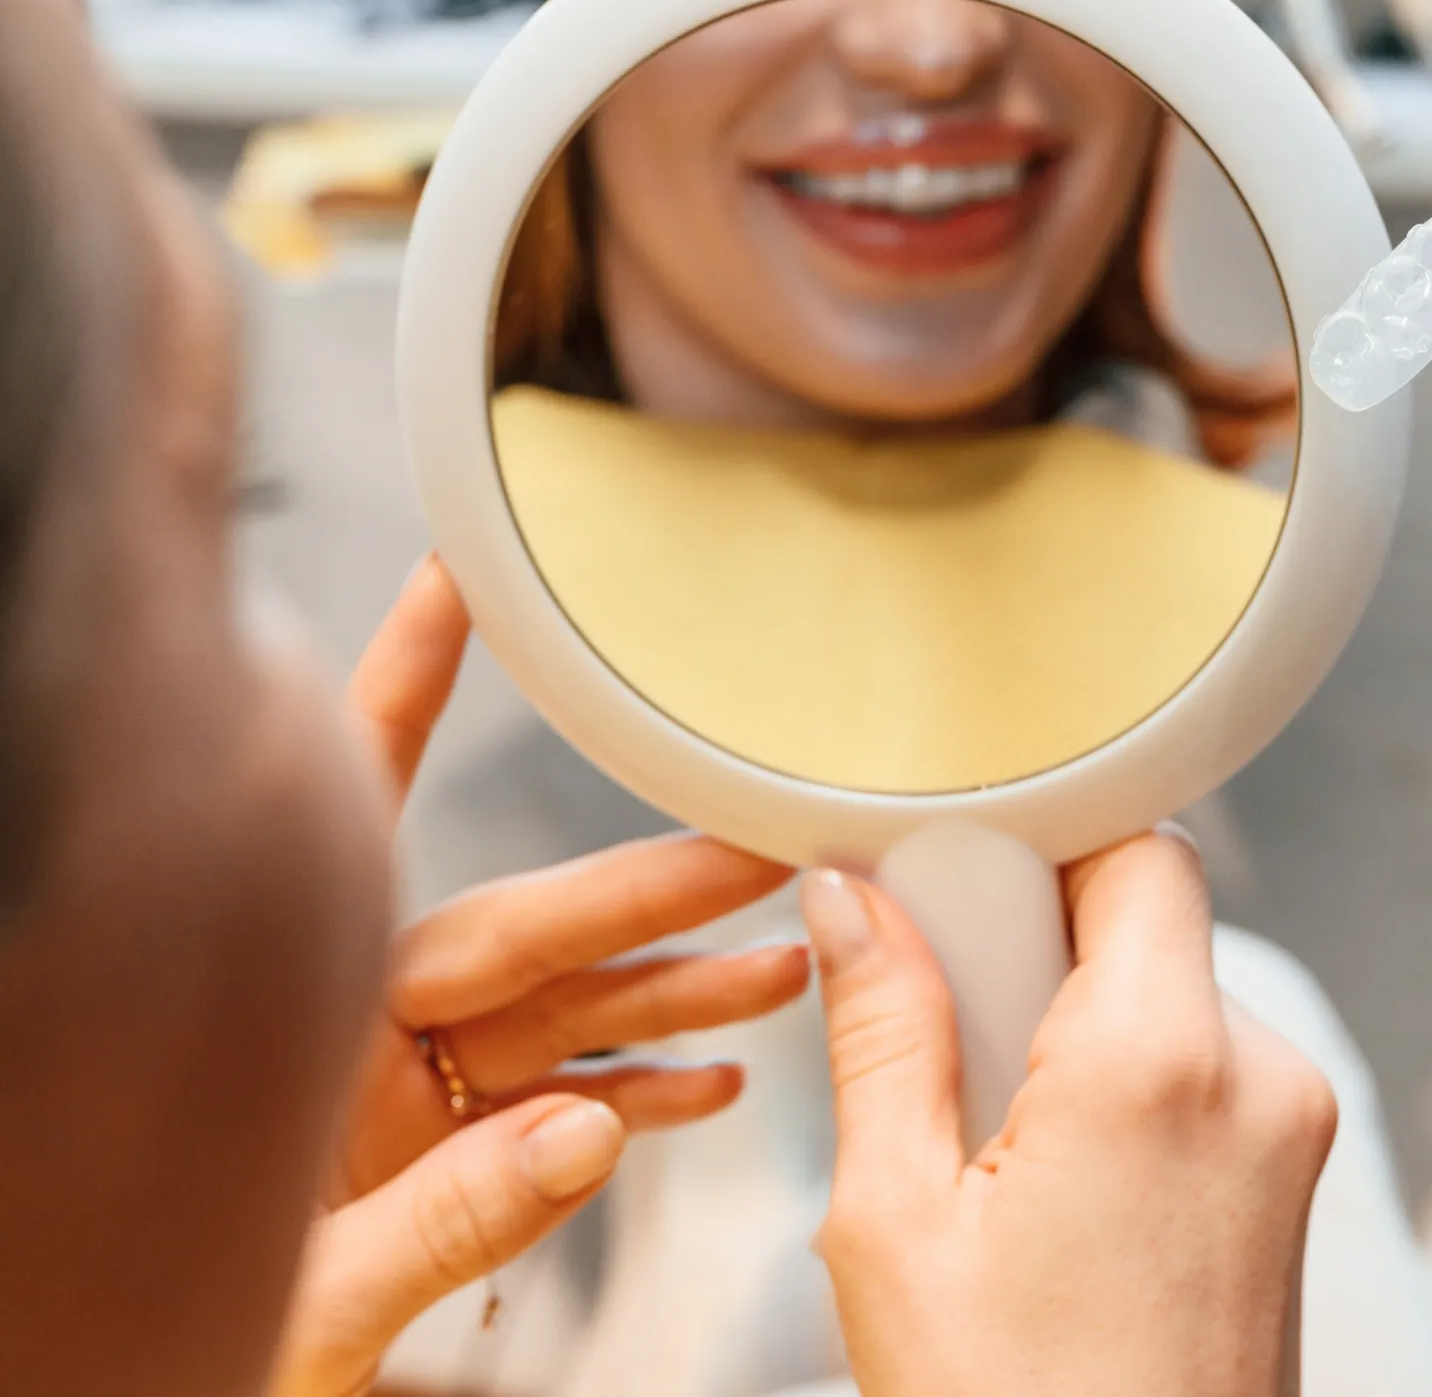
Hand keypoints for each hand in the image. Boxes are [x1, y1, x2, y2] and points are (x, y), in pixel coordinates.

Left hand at [268, 559, 810, 1396]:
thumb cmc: (182, 1351)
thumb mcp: (309, 1309)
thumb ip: (443, 1219)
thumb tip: (587, 1132)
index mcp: (294, 1031)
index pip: (355, 816)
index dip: (404, 683)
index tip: (457, 580)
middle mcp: (363, 1037)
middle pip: (523, 932)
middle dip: (645, 890)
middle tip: (751, 845)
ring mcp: (417, 1097)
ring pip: (568, 1012)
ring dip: (679, 992)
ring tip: (780, 967)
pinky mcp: (460, 1157)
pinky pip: (567, 1098)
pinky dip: (645, 1089)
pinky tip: (714, 1079)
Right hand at [802, 829, 1334, 1396]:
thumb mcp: (897, 1217)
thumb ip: (882, 1025)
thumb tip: (847, 896)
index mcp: (1160, 1063)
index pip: (1133, 843)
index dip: (1039, 837)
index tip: (948, 884)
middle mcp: (1257, 1077)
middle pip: (1143, 908)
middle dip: (1032, 927)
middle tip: (944, 1015)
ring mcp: (1286, 1130)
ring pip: (1163, 980)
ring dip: (1067, 1003)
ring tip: (985, 1119)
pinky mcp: (1284, 1175)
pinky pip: (1192, 1055)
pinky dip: (1112, 1063)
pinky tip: (1042, 1159)